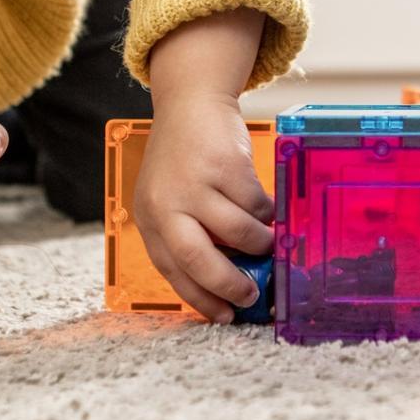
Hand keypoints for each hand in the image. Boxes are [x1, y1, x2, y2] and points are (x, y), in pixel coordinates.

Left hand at [132, 90, 272, 322]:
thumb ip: (189, 233)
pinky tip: (269, 211)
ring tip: (268, 244)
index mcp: (150, 218)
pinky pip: (255, 203)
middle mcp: (166, 203)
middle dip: (229, 283)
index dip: (200, 298)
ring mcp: (194, 183)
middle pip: (197, 260)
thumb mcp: (172, 198)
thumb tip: (229, 280)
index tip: (224, 315)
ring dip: (259, 244)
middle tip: (253, 293)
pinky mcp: (224, 165)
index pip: (172, 270)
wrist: (191, 104)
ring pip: (236, 232)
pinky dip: (267, 213)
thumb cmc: (184, 159)